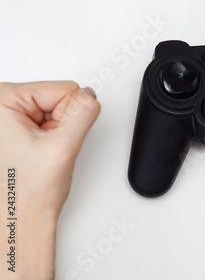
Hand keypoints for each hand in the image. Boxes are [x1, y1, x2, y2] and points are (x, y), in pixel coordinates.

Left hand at [0, 81, 99, 278]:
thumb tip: (90, 95)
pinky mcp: (13, 129)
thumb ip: (84, 113)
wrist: (19, 220)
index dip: (70, 116)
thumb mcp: (64, 145)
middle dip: (62, 123)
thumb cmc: (26, 192)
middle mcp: (1, 106)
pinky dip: (50, 137)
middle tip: (48, 147)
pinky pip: (47, 121)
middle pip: (58, 97)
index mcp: (3, 100)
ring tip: (42, 153)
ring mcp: (6, 119)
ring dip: (56, 132)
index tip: (56, 138)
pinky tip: (39, 154)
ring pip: (55, 109)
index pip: (64, 90)